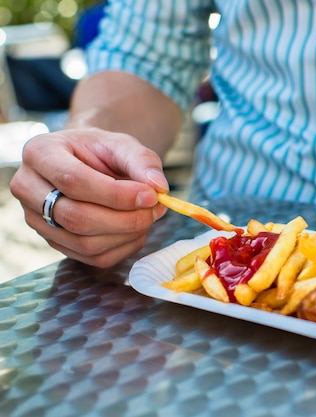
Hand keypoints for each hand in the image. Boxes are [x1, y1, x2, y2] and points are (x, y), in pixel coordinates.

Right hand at [9, 128, 169, 267]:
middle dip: (125, 219)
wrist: (87, 162)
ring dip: (127, 235)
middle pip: (76, 217)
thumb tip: (158, 187)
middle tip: (156, 209)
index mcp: (40, 153)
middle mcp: (28, 188)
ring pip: (85, 243)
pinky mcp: (55, 242)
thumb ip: (142, 161)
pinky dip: (124, 248)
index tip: (151, 196)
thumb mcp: (122, 144)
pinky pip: (92, 257)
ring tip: (149, 216)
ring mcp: (37, 220)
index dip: (116, 194)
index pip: (73, 180)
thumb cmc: (101, 151)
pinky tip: (137, 230)